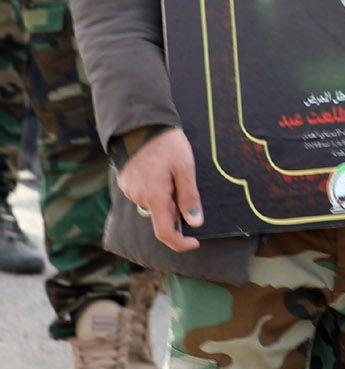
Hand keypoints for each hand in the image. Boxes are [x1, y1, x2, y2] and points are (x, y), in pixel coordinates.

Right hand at [117, 127, 204, 252]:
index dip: (180, 243)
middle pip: (162, 216)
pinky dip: (155, 189)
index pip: (165, 233)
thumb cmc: (167, 145)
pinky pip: (144, 194)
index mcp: (155, 197)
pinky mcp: (125, 183)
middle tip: (184, 182)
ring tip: (170, 171)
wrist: (139, 125)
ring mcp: (129, 190)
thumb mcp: (185, 169)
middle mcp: (139, 197)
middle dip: (176, 208)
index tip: (195, 241)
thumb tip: (195, 223)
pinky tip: (159, 170)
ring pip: (154, 204)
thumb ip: (189, 197)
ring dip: (166, 197)